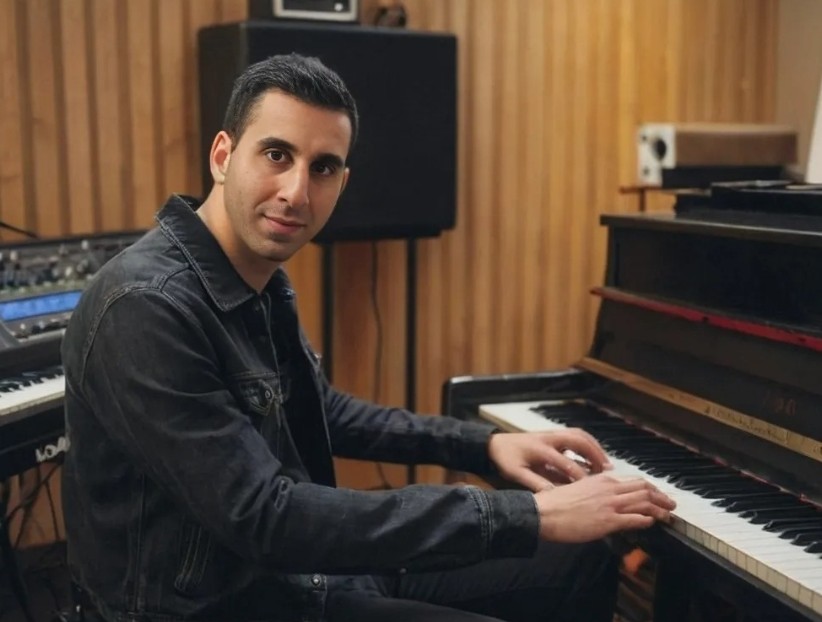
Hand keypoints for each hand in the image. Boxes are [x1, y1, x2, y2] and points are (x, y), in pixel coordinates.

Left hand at [487, 430, 611, 491]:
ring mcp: (552, 433)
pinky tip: (595, 455)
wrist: (495, 443)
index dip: (579, 474)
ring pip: (579, 434)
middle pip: (578, 440)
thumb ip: (535, 484)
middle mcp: (549, 438)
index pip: (565, 462)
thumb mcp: (516, 474)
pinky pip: (575, 434)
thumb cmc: (506, 460)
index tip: (591, 487)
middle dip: (594, 454)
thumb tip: (554, 496)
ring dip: (594, 447)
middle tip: (607, 470)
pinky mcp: (553, 433)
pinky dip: (588, 443)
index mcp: (540, 449)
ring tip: (606, 463)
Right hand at [534, 472, 675, 541]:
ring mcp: (610, 505)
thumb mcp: (578, 490)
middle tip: (671, 504)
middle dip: (661, 497)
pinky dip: (647, 520)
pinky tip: (652, 523)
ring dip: (659, 509)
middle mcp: (609, 489)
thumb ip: (595, 492)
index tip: (657, 494)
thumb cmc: (555, 503)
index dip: (650, 488)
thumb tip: (606, 498)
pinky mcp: (608, 521)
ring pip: (644, 502)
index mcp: (601, 479)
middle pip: (644, 489)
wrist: (544, 513)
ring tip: (668, 515)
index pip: (633, 481)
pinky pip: (634, 519)